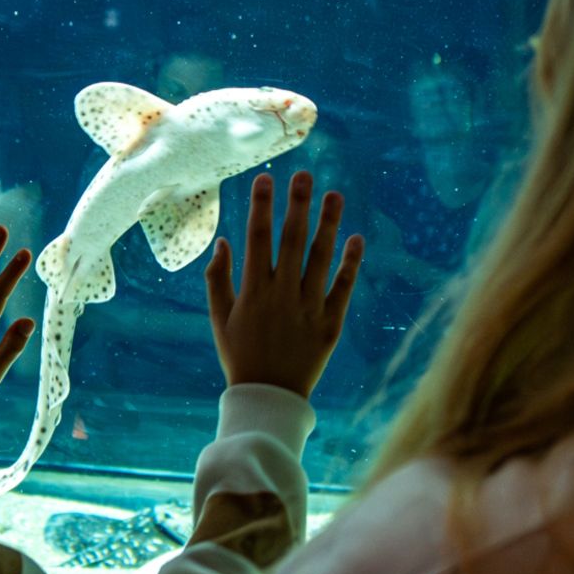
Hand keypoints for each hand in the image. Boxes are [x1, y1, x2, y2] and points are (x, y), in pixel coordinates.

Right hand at [204, 172, 363, 397]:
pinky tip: (355, 238)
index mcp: (253, 292)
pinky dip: (350, 263)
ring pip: (321, 258)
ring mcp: (309, 308)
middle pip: (292, 240)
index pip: (258, 238)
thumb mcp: (219, 319)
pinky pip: (343, 287)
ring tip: (334, 195)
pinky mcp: (331, 324)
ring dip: (328, 224)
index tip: (265, 178)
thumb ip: (218, 279)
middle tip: (304, 175)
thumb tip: (224, 242)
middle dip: (297, 204)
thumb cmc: (239, 356)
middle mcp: (282, 295)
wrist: (269, 398)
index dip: (261, 206)